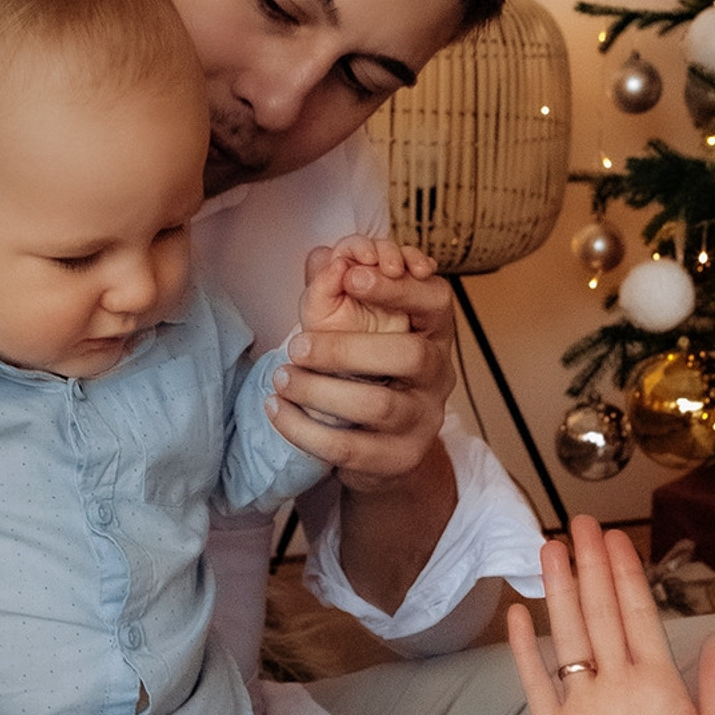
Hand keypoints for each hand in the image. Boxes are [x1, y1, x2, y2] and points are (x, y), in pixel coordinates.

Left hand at [270, 247, 456, 492]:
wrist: (384, 447)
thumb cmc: (368, 371)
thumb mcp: (360, 327)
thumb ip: (341, 289)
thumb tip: (321, 256)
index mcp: (434, 332)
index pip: (436, 300)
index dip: (399, 289)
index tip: (354, 277)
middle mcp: (438, 374)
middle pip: (410, 355)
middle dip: (347, 347)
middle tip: (296, 345)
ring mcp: (423, 420)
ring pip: (379, 406)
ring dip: (320, 390)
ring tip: (281, 378)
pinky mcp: (399, 458)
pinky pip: (350, 448)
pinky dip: (304, 430)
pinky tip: (276, 411)